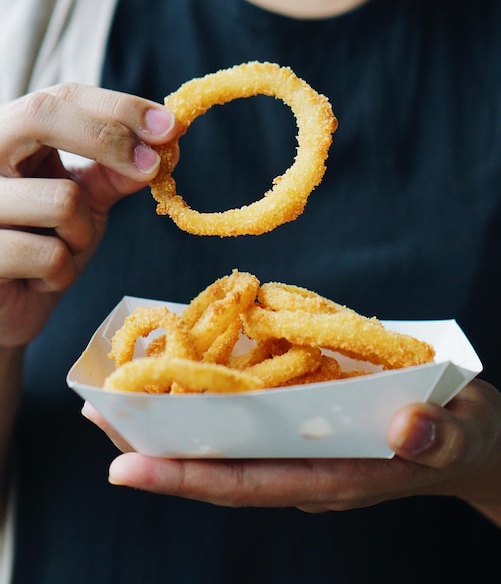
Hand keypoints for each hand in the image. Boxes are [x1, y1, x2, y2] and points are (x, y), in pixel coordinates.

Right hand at [0, 83, 177, 346]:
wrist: (9, 306)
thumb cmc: (44, 244)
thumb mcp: (86, 200)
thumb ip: (117, 171)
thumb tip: (167, 143)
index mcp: (10, 137)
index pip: (62, 97)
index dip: (119, 107)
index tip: (170, 125)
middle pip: (40, 115)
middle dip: (109, 139)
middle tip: (151, 166)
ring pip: (61, 199)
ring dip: (81, 234)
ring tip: (60, 249)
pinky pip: (48, 255)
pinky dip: (61, 273)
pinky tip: (40, 280)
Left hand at [82, 378, 500, 525]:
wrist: (468, 431)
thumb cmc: (466, 435)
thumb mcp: (464, 434)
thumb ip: (440, 437)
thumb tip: (407, 425)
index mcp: (334, 477)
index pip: (248, 484)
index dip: (187, 478)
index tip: (126, 469)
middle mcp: (305, 463)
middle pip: (219, 464)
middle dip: (156, 448)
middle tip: (99, 418)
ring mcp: (303, 440)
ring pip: (226, 437)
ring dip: (171, 419)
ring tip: (119, 398)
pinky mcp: (307, 414)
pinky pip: (248, 410)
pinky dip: (210, 393)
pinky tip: (183, 369)